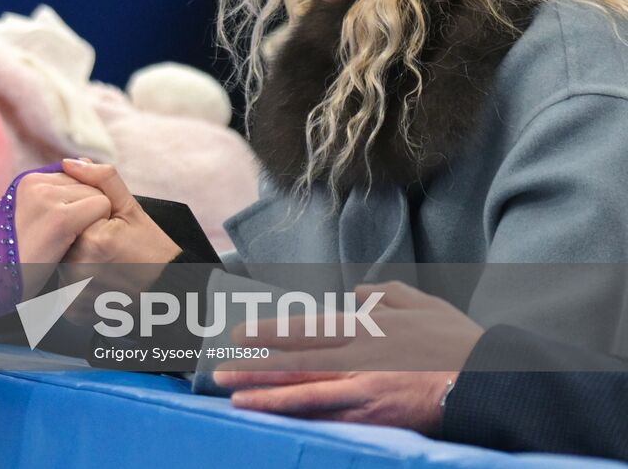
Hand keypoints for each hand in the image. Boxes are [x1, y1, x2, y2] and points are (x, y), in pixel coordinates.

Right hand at [11, 164, 112, 266]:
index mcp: (27, 181)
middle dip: (87, 209)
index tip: (63, 227)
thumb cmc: (22, 254)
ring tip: (70, 241)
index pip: (73, 176)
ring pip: (97, 193)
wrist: (1, 282)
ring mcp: (46, 198)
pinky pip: (101, 206)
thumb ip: (56, 190)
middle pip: (87, 183)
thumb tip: (84, 162)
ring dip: (94, 219)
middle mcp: (35, 184)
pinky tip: (81, 242)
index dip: (77, 203)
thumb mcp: (33, 214)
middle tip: (68, 237)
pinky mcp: (60, 218)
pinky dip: (99, 224)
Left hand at [55, 159, 182, 320]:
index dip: (84, 222)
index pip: (67, 219)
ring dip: (75, 264)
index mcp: (92, 239)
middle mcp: (81, 268)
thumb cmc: (152, 249)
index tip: (104, 231)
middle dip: (77, 243)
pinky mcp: (75, 312)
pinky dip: (76, 287)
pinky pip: (63, 292)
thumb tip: (70, 162)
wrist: (168, 291)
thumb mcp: (131, 207)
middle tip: (106, 251)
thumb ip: (102, 180)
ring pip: (60, 266)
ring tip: (103, 268)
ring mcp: (77, 294)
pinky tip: (98, 284)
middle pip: (61, 243)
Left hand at [214, 281, 484, 435]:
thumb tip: (358, 293)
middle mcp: (358, 354)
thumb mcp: (422, 303)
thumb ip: (386, 294)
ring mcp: (365, 385)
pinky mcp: (377, 413)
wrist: (493, 380)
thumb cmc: (459, 341)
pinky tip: (279, 419)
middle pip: (295, 361)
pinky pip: (331, 416)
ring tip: (235, 399)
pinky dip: (301, 416)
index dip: (270, 332)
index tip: (240, 336)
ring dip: (267, 395)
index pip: (306, 328)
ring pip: (305, 390)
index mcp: (366, 326)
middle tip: (220, 373)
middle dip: (254, 367)